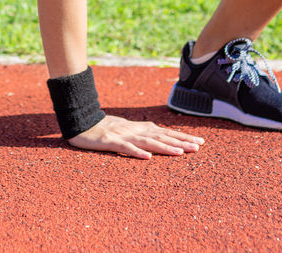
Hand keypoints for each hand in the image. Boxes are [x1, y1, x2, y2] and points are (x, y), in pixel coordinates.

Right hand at [67, 114, 203, 158]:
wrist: (80, 122)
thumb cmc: (104, 128)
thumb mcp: (126, 130)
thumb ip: (142, 132)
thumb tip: (159, 133)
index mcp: (140, 128)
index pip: (165, 133)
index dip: (182, 137)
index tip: (200, 142)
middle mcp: (135, 130)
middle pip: (161, 136)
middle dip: (180, 141)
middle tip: (199, 147)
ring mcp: (123, 135)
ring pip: (147, 142)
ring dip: (164, 147)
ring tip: (180, 152)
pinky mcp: (110, 142)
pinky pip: (125, 148)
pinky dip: (136, 152)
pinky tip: (147, 158)